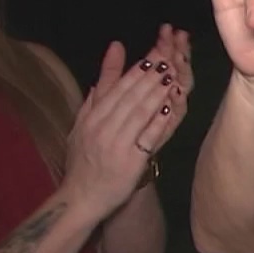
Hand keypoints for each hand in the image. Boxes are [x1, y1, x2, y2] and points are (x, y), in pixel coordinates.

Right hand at [62, 36, 180, 217]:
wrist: (81, 198)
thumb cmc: (83, 160)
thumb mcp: (82, 125)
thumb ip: (96, 94)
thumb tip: (110, 60)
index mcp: (92, 118)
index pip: (117, 89)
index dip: (136, 71)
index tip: (153, 55)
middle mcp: (102, 128)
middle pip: (130, 97)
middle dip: (150, 77)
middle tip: (168, 59)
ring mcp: (116, 145)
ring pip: (139, 114)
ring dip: (156, 94)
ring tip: (172, 77)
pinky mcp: (129, 163)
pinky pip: (146, 138)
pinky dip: (157, 122)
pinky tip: (169, 109)